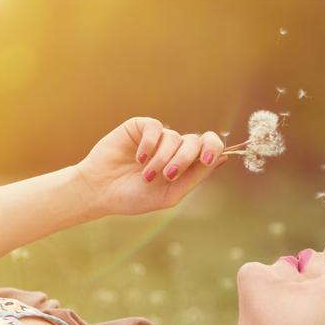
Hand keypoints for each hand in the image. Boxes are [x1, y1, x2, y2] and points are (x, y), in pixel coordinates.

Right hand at [76, 117, 226, 215]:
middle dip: (185, 159)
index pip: (209, 147)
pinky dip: (149, 144)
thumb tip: (223, 158)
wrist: (101, 192)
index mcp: (185, 164)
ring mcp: (157, 137)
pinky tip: (138, 158)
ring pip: (174, 137)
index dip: (213, 149)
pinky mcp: (139, 127)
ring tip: (146, 175)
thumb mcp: (170, 195)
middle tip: (168, 175)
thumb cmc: (134, 197)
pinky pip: (155, 128)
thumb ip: (195, 177)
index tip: (207, 160)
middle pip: (195, 141)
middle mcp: (173, 148)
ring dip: (162, 159)